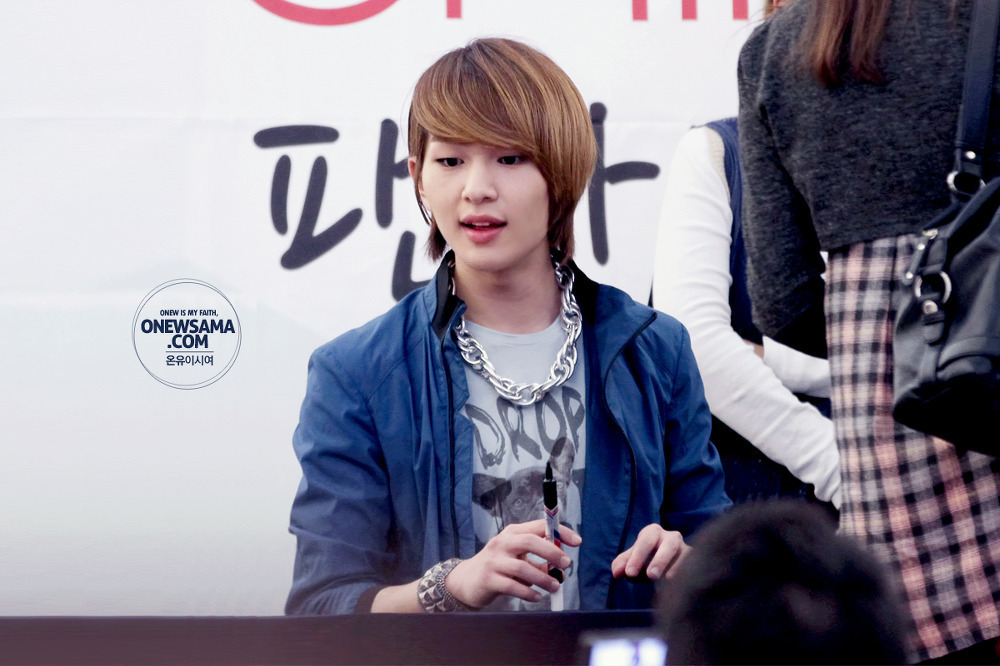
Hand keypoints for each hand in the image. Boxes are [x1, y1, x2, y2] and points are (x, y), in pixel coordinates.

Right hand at [445, 519, 581, 608]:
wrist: (466, 580)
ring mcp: (494, 560)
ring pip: (522, 567)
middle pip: (530, 541)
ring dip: (543, 578)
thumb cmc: (498, 567)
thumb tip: (560, 568)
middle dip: (552, 552)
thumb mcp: (517, 558)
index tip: (576, 541)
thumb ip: (537, 561)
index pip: (539, 526)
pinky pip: (512, 586)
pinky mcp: (488, 579)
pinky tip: (537, 597)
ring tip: (555, 586)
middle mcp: (502, 543)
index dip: (559, 532)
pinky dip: (528, 593)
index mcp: (512, 533)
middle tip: (566, 564)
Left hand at [611, 524, 688, 581]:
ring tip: (668, 579)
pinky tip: (683, 583)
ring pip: (684, 554)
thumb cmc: (646, 559)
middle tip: (651, 575)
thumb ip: (622, 564)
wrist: (667, 562)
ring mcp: (685, 547)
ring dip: (677, 566)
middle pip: (667, 545)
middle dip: (659, 560)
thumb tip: (616, 573)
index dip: (637, 557)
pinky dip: (689, 572)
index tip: (629, 574)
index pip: (644, 542)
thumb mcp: (632, 559)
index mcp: (652, 532)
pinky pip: (695, 564)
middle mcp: (671, 537)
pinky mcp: (696, 559)